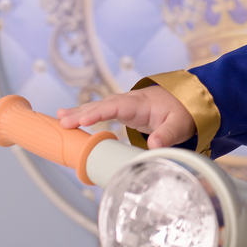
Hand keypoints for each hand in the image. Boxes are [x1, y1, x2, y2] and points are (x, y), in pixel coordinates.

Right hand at [56, 85, 194, 148]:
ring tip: (59, 119)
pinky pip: (100, 110)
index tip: (84, 120)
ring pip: (99, 106)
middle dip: (83, 113)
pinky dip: (84, 113)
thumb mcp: (179, 124)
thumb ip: (167, 135)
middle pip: (103, 105)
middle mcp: (129, 101)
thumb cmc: (183, 111)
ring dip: (79, 112)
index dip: (100, 112)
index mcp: (142, 103)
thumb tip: (154, 146)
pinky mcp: (122, 110)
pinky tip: (66, 116)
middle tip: (64, 122)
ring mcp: (124, 104)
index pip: (117, 106)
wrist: (186, 100)